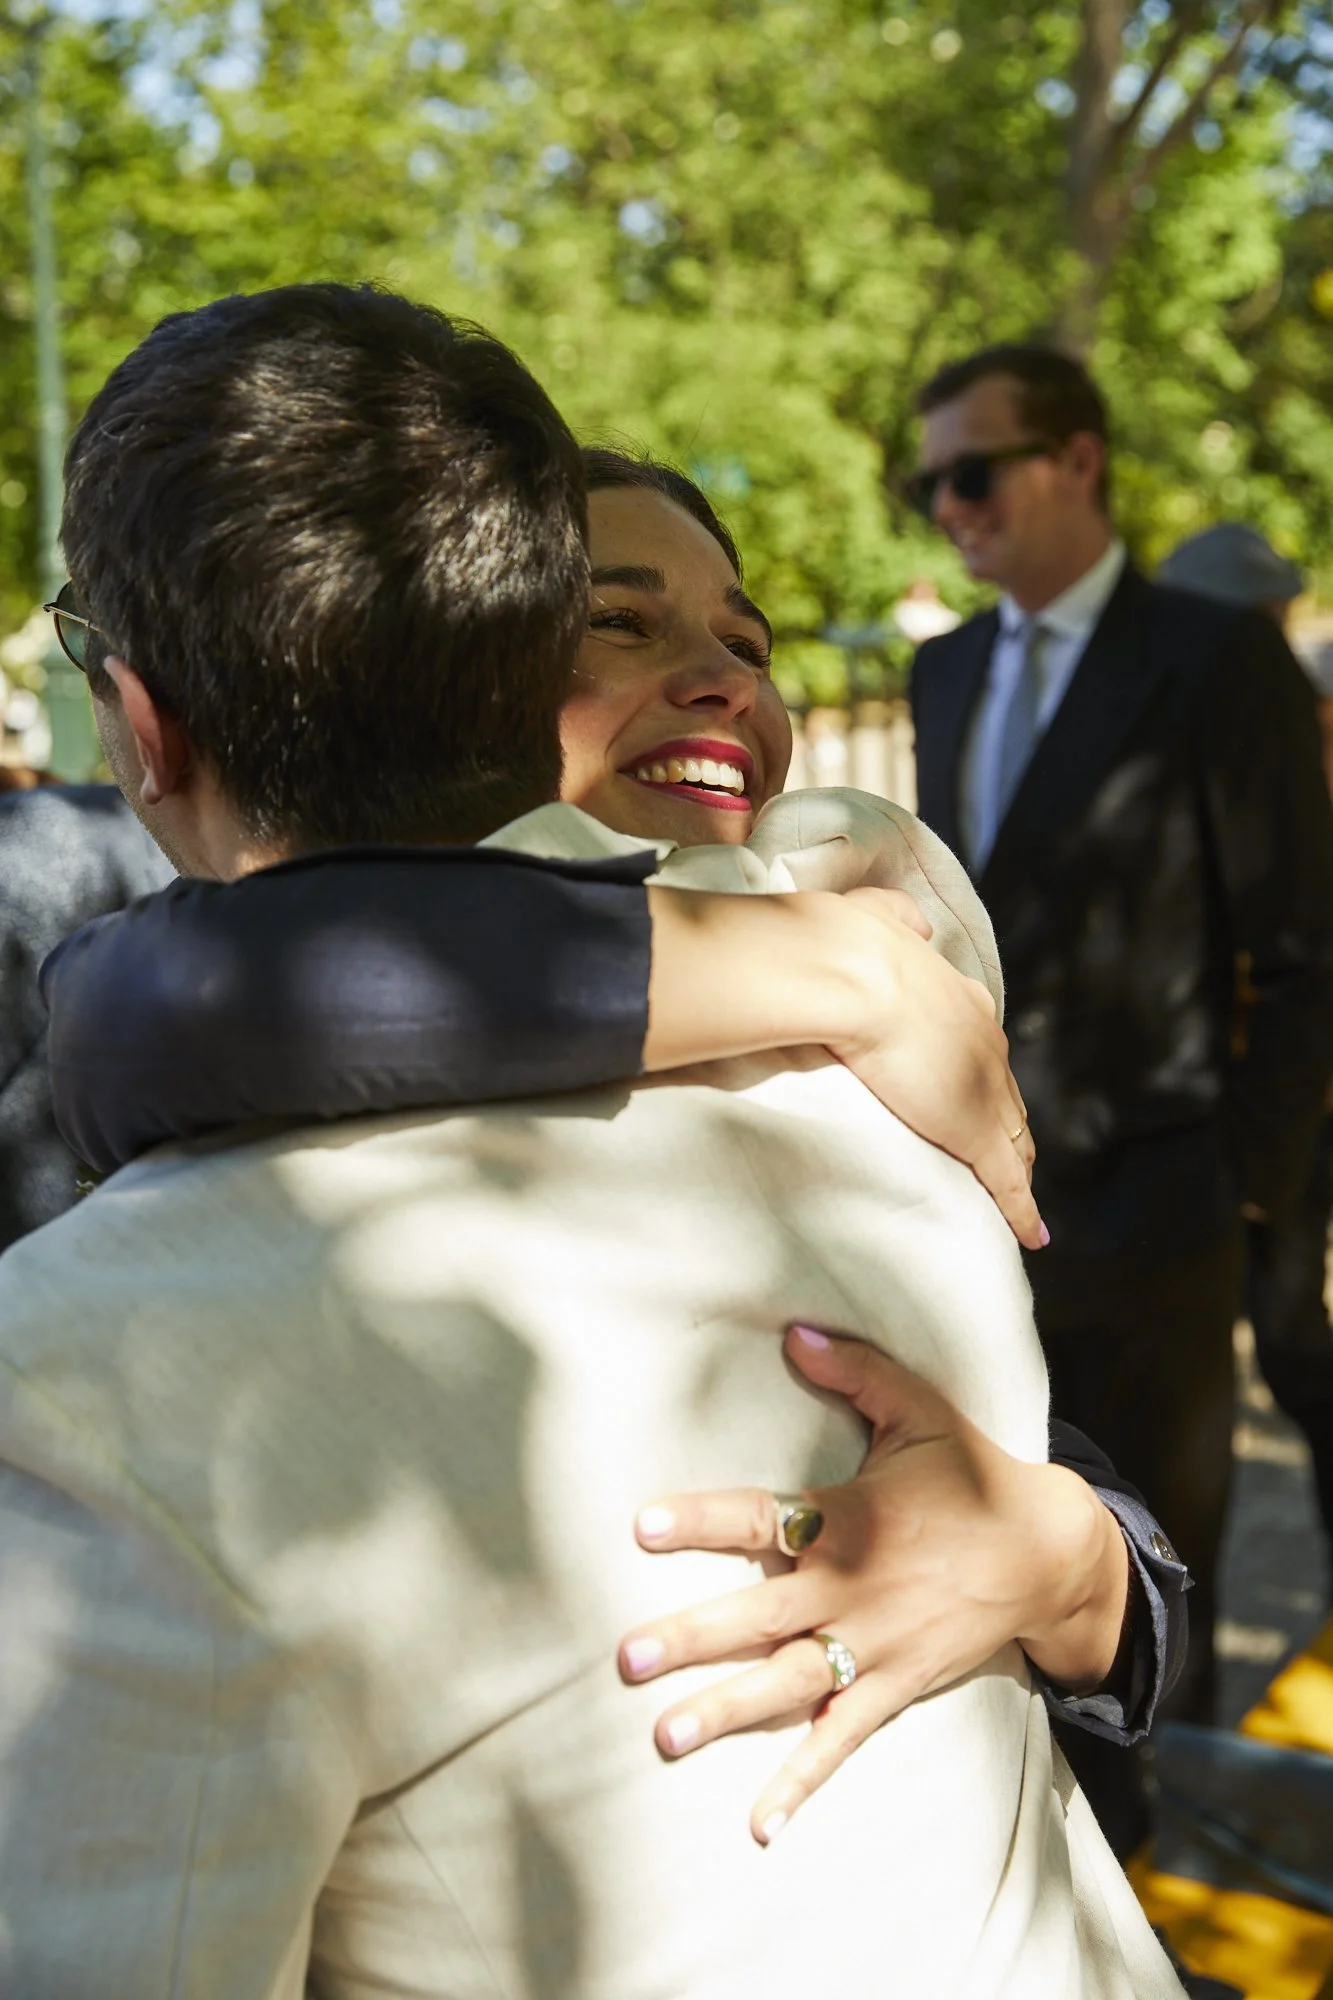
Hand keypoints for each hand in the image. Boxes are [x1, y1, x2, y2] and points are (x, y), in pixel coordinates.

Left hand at [618, 1326, 1128, 1844]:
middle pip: (760, 1615)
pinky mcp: (895, 1688)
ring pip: (788, 1685)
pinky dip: (803, 1783)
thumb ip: (857, 1371)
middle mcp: (853, 1589)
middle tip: (627, 1657)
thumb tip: (794, 1329)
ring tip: (663, 1737)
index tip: (643, 1525)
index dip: (702, 1520)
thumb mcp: (920, 1411)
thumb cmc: (970, 1473)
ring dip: (726, 1712)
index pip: (761, 1515)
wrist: (1047, 1552)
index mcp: (849, 1519)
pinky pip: (842, 1741)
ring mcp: (873, 1647)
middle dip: (693, 1637)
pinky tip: (759, 1825)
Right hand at [829, 888, 1041, 1249]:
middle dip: (1010, 1126)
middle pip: (1008, 1098)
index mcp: (963, 1000)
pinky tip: (1033, 1233)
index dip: (986, 1080)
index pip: (985, 1053)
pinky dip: (1023, 1211)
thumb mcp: (875, 919)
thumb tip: (910, 926)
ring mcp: (984, 1091)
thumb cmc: (848, 948)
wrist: (852, 975)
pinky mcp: (975, 1131)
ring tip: (1019, 1198)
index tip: (980, 1096)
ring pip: (1014, 1140)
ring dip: (1018, 1168)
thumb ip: (895, 922)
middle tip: (1010, 1156)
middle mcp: (986, 1044)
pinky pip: (1007, 1182)